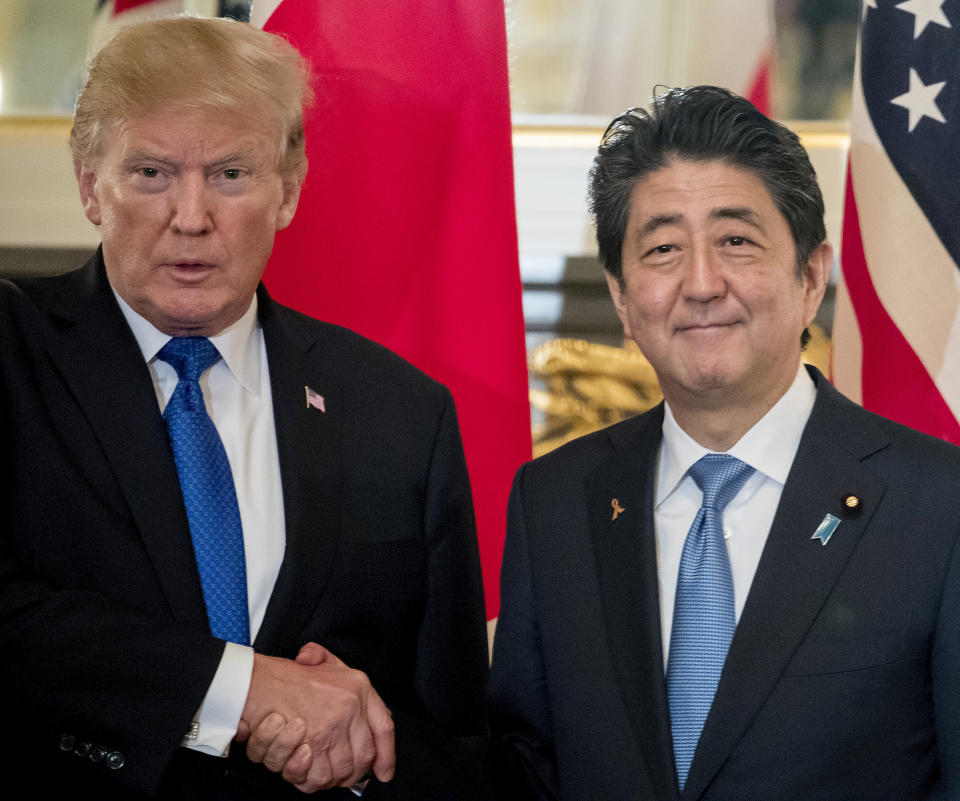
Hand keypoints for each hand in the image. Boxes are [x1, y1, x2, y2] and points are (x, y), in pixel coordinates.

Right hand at [240, 643, 394, 792]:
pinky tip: (298, 763)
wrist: (253, 683)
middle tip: (334, 770)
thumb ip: (331, 664)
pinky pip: (317, 778)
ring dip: (325, 776)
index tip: (384, 771)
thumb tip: (342, 689)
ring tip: (310, 764)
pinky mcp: (309, 747)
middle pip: (362, 758)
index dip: (386, 754)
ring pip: (339, 772)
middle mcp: (350, 709)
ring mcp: (330, 730)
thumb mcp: (319, 660)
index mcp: (358, 688)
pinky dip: (307, 778)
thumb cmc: (283, 676)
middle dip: (349, 772)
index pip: (384, 727)